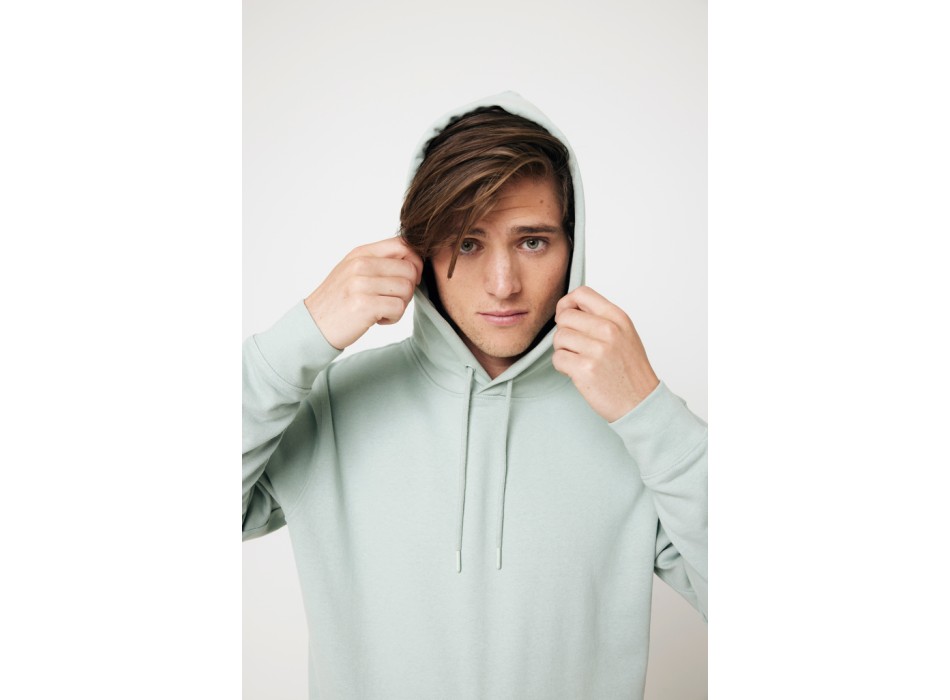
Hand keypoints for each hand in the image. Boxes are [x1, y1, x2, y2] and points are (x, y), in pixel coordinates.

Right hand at [305, 237, 422, 349]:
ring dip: (400, 305)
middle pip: (410, 270)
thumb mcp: (353, 272)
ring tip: (382, 310)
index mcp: (361, 253)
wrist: (313, 325)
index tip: (409, 279)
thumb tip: (413, 262)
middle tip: (392, 300)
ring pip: (407, 290)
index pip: (403, 245)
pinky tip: (378, 319)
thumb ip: (378, 262)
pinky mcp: (364, 305)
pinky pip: (398, 308)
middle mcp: (360, 264)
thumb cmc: (337, 301)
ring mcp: (361, 284)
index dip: (415, 262)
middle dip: (408, 289)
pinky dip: (393, 318)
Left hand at [552, 286, 659, 422]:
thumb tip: (567, 307)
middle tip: (575, 347)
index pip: (582, 293)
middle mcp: (609, 330)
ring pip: (559, 338)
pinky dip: (562, 367)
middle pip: (565, 317)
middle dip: (564, 332)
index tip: (568, 319)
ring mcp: (598, 350)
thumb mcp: (624, 334)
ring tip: (578, 360)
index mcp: (618, 318)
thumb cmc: (630, 370)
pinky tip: (576, 372)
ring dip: (563, 351)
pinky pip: (558, 358)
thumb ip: (600, 318)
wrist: (641, 402)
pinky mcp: (586, 370)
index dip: (567, 304)